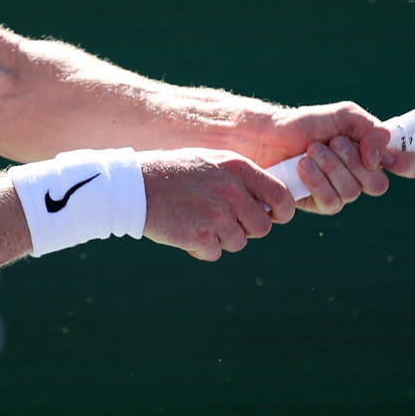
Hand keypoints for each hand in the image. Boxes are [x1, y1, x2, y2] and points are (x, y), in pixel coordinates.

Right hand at [139, 149, 296, 261]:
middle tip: (222, 222)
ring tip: (197, 221)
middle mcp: (232, 191)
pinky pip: (215, 253)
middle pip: (262, 227)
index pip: (281, 197)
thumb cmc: (171, 173)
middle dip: (246, 229)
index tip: (272, 217)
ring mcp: (217, 215)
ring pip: (238, 242)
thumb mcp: (210, 162)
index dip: (281, 212)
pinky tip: (185, 232)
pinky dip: (201, 249)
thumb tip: (266, 202)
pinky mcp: (200, 236)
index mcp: (238, 168)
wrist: (133, 186)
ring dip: (220, 239)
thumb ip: (239, 179)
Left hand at [263, 102, 414, 213]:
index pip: (405, 164)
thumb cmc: (306, 124)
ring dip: (331, 167)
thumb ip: (370, 128)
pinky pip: (332, 203)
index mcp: (373, 152)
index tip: (398, 159)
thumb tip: (380, 156)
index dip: (408, 164)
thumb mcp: (343, 115)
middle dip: (355, 162)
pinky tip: (303, 167)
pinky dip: (317, 182)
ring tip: (311, 150)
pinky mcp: (320, 204)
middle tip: (334, 142)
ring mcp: (341, 190)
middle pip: (379, 185)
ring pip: (353, 193)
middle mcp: (361, 175)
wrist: (269, 137)